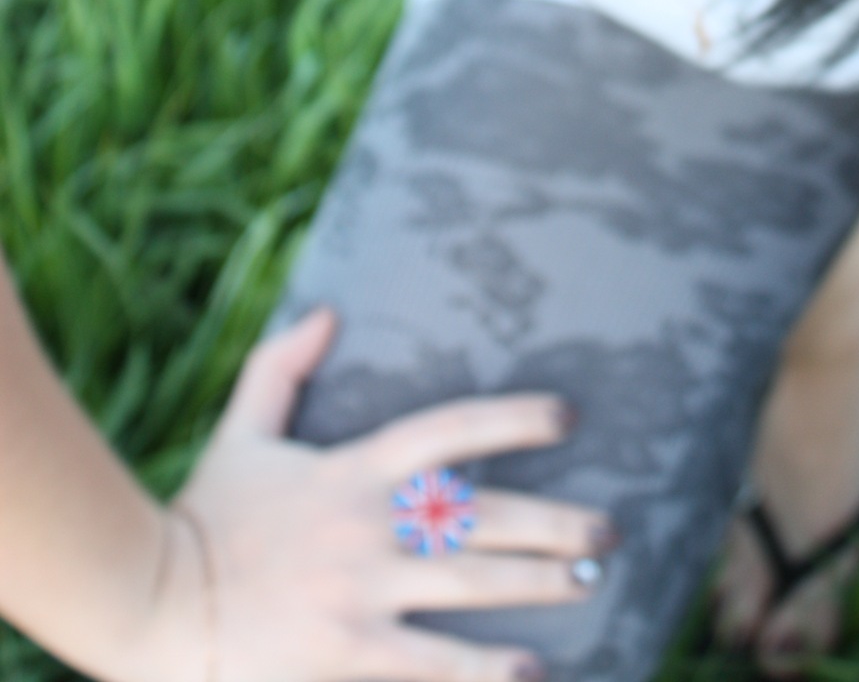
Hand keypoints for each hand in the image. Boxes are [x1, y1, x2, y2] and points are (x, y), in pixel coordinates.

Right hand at [128, 308, 612, 681]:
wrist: (150, 602)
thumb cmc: (201, 515)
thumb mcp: (245, 430)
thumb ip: (284, 367)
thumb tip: (326, 313)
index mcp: (356, 467)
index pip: (454, 428)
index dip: (516, 419)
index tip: (567, 418)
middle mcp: (373, 525)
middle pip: (486, 515)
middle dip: (556, 522)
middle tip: (607, 530)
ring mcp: (364, 590)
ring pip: (476, 584)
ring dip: (541, 583)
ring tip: (591, 583)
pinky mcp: (350, 651)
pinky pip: (435, 664)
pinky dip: (488, 670)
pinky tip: (534, 671)